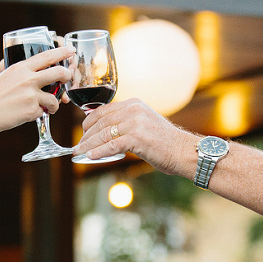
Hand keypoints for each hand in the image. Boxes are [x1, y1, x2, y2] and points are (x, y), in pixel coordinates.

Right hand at [0, 47, 71, 132]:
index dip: (62, 52)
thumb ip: (18, 73)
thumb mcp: (3, 76)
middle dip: (67, 76)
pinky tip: (29, 115)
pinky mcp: (31, 110)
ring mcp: (31, 95)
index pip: (46, 56)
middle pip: (59, 73)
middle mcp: (28, 79)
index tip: (71, 50)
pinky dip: (39, 114)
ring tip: (49, 108)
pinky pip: (43, 112)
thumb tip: (28, 71)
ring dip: (54, 104)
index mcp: (20, 68)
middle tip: (67, 79)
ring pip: (54, 98)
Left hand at [75, 98, 197, 175]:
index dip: (89, 122)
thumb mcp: (145, 124)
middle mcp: (133, 110)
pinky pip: (111, 145)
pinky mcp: (136, 138)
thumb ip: (127, 123)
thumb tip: (106, 132)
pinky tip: (90, 157)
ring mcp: (135, 123)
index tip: (82, 132)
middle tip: (78, 146)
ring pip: (104, 134)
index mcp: (134, 104)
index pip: (104, 110)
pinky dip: (98, 152)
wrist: (184, 151)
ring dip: (88, 145)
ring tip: (79, 152)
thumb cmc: (165, 142)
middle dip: (86, 135)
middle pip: (101, 122)